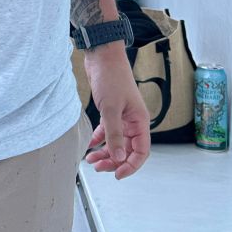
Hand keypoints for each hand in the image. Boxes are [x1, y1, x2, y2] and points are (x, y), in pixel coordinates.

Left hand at [82, 46, 150, 179]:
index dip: (131, 166)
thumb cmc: (111, 78)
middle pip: (127, 150)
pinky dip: (98, 140)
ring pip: (116, 142)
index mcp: (140, 121)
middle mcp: (133, 121)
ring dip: (105, 153)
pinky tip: (89, 146)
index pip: (141, 151)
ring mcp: (122, 117)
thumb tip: (118, 158)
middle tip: (98, 168)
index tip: (117, 175)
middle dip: (114, 161)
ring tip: (91, 160)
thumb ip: (114, 135)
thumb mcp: (111, 109)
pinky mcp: (110, 111)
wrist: (102, 56)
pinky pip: (107, 132)